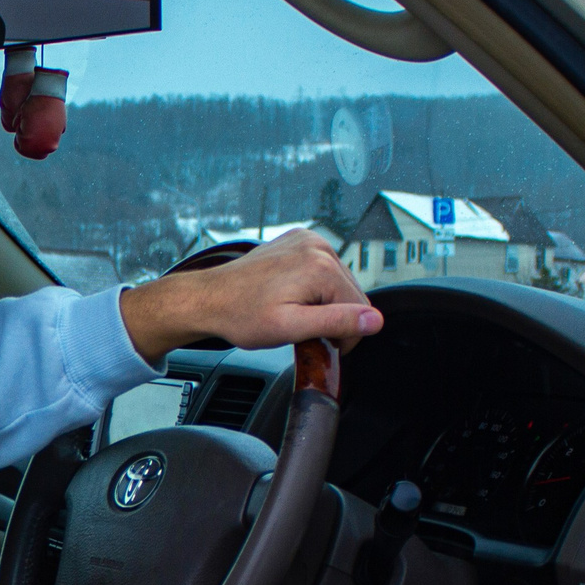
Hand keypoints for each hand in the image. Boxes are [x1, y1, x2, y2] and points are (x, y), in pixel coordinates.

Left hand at [117, 229, 382, 363]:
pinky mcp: (298, 240)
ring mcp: (307, 240)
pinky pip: (322, 268)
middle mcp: (318, 246)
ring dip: (324, 302)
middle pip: (351, 292)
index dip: (346, 335)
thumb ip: (335, 322)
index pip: (361, 308)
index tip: (322, 345)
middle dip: (334, 316)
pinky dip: (313, 287)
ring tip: (294, 312)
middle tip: (303, 330)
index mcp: (321, 266)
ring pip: (338, 282)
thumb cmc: (242, 316)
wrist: (209, 298)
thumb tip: (375, 320)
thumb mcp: (291, 328)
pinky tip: (291, 296)